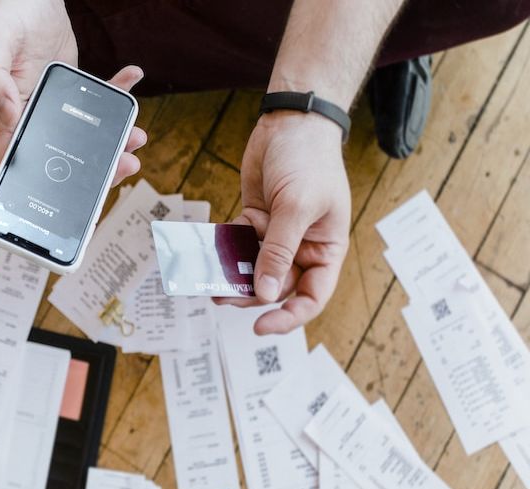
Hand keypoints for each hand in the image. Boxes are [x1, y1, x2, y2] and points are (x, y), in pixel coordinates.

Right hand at [0, 0, 146, 183]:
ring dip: (115, 141)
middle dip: (97, 168)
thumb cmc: (3, 23)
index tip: (79, 198)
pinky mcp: (75, 94)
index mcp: (6, 120)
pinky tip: (133, 78)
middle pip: (64, 159)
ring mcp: (56, 110)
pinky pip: (99, 102)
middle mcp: (32, 120)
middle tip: (125, 164)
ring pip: (87, 139)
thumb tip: (9, 114)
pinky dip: (119, 93)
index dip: (49, 189)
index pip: (25, 165)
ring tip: (137, 135)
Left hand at [216, 112, 350, 334]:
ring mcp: (276, 235)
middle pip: (276, 286)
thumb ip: (279, 251)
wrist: (291, 121)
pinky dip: (221, 250)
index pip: (312, 297)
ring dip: (230, 277)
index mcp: (325, 250)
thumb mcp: (297, 207)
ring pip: (251, 269)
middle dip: (249, 295)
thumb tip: (266, 292)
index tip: (261, 327)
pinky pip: (236, 244)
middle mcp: (302, 247)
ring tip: (207, 281)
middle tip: (221, 297)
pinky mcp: (255, 220)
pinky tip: (204, 253)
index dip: (289, 317)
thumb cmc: (309, 160)